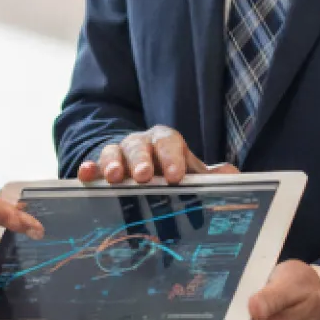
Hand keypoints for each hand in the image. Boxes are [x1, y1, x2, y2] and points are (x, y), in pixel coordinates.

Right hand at [77, 125, 237, 184]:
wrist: (140, 164)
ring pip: (114, 151)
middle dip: (141, 160)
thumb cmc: (168, 170)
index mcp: (165, 141)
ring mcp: (118, 153)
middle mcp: (140, 143)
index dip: (172, 158)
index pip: (169, 143)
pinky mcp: (99, 165)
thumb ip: (207, 176)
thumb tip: (232, 174)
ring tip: (115, 177)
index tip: (175, 176)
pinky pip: (92, 163)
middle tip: (143, 176)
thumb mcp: (188, 171)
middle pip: (139, 145)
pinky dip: (89, 167)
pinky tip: (86, 175)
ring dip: (113, 163)